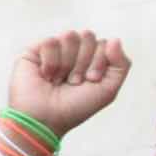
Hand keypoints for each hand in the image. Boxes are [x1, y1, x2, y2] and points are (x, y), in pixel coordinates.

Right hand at [8, 30, 133, 137]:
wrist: (46, 119)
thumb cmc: (75, 107)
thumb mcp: (108, 89)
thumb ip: (122, 64)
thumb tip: (115, 39)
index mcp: (91, 59)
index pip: (104, 43)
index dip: (99, 62)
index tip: (91, 81)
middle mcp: (73, 52)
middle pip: (88, 36)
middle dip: (83, 62)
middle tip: (74, 81)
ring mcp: (54, 50)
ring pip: (70, 36)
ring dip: (66, 63)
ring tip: (58, 80)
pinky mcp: (34, 51)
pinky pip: (50, 41)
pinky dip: (50, 62)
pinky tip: (46, 75)